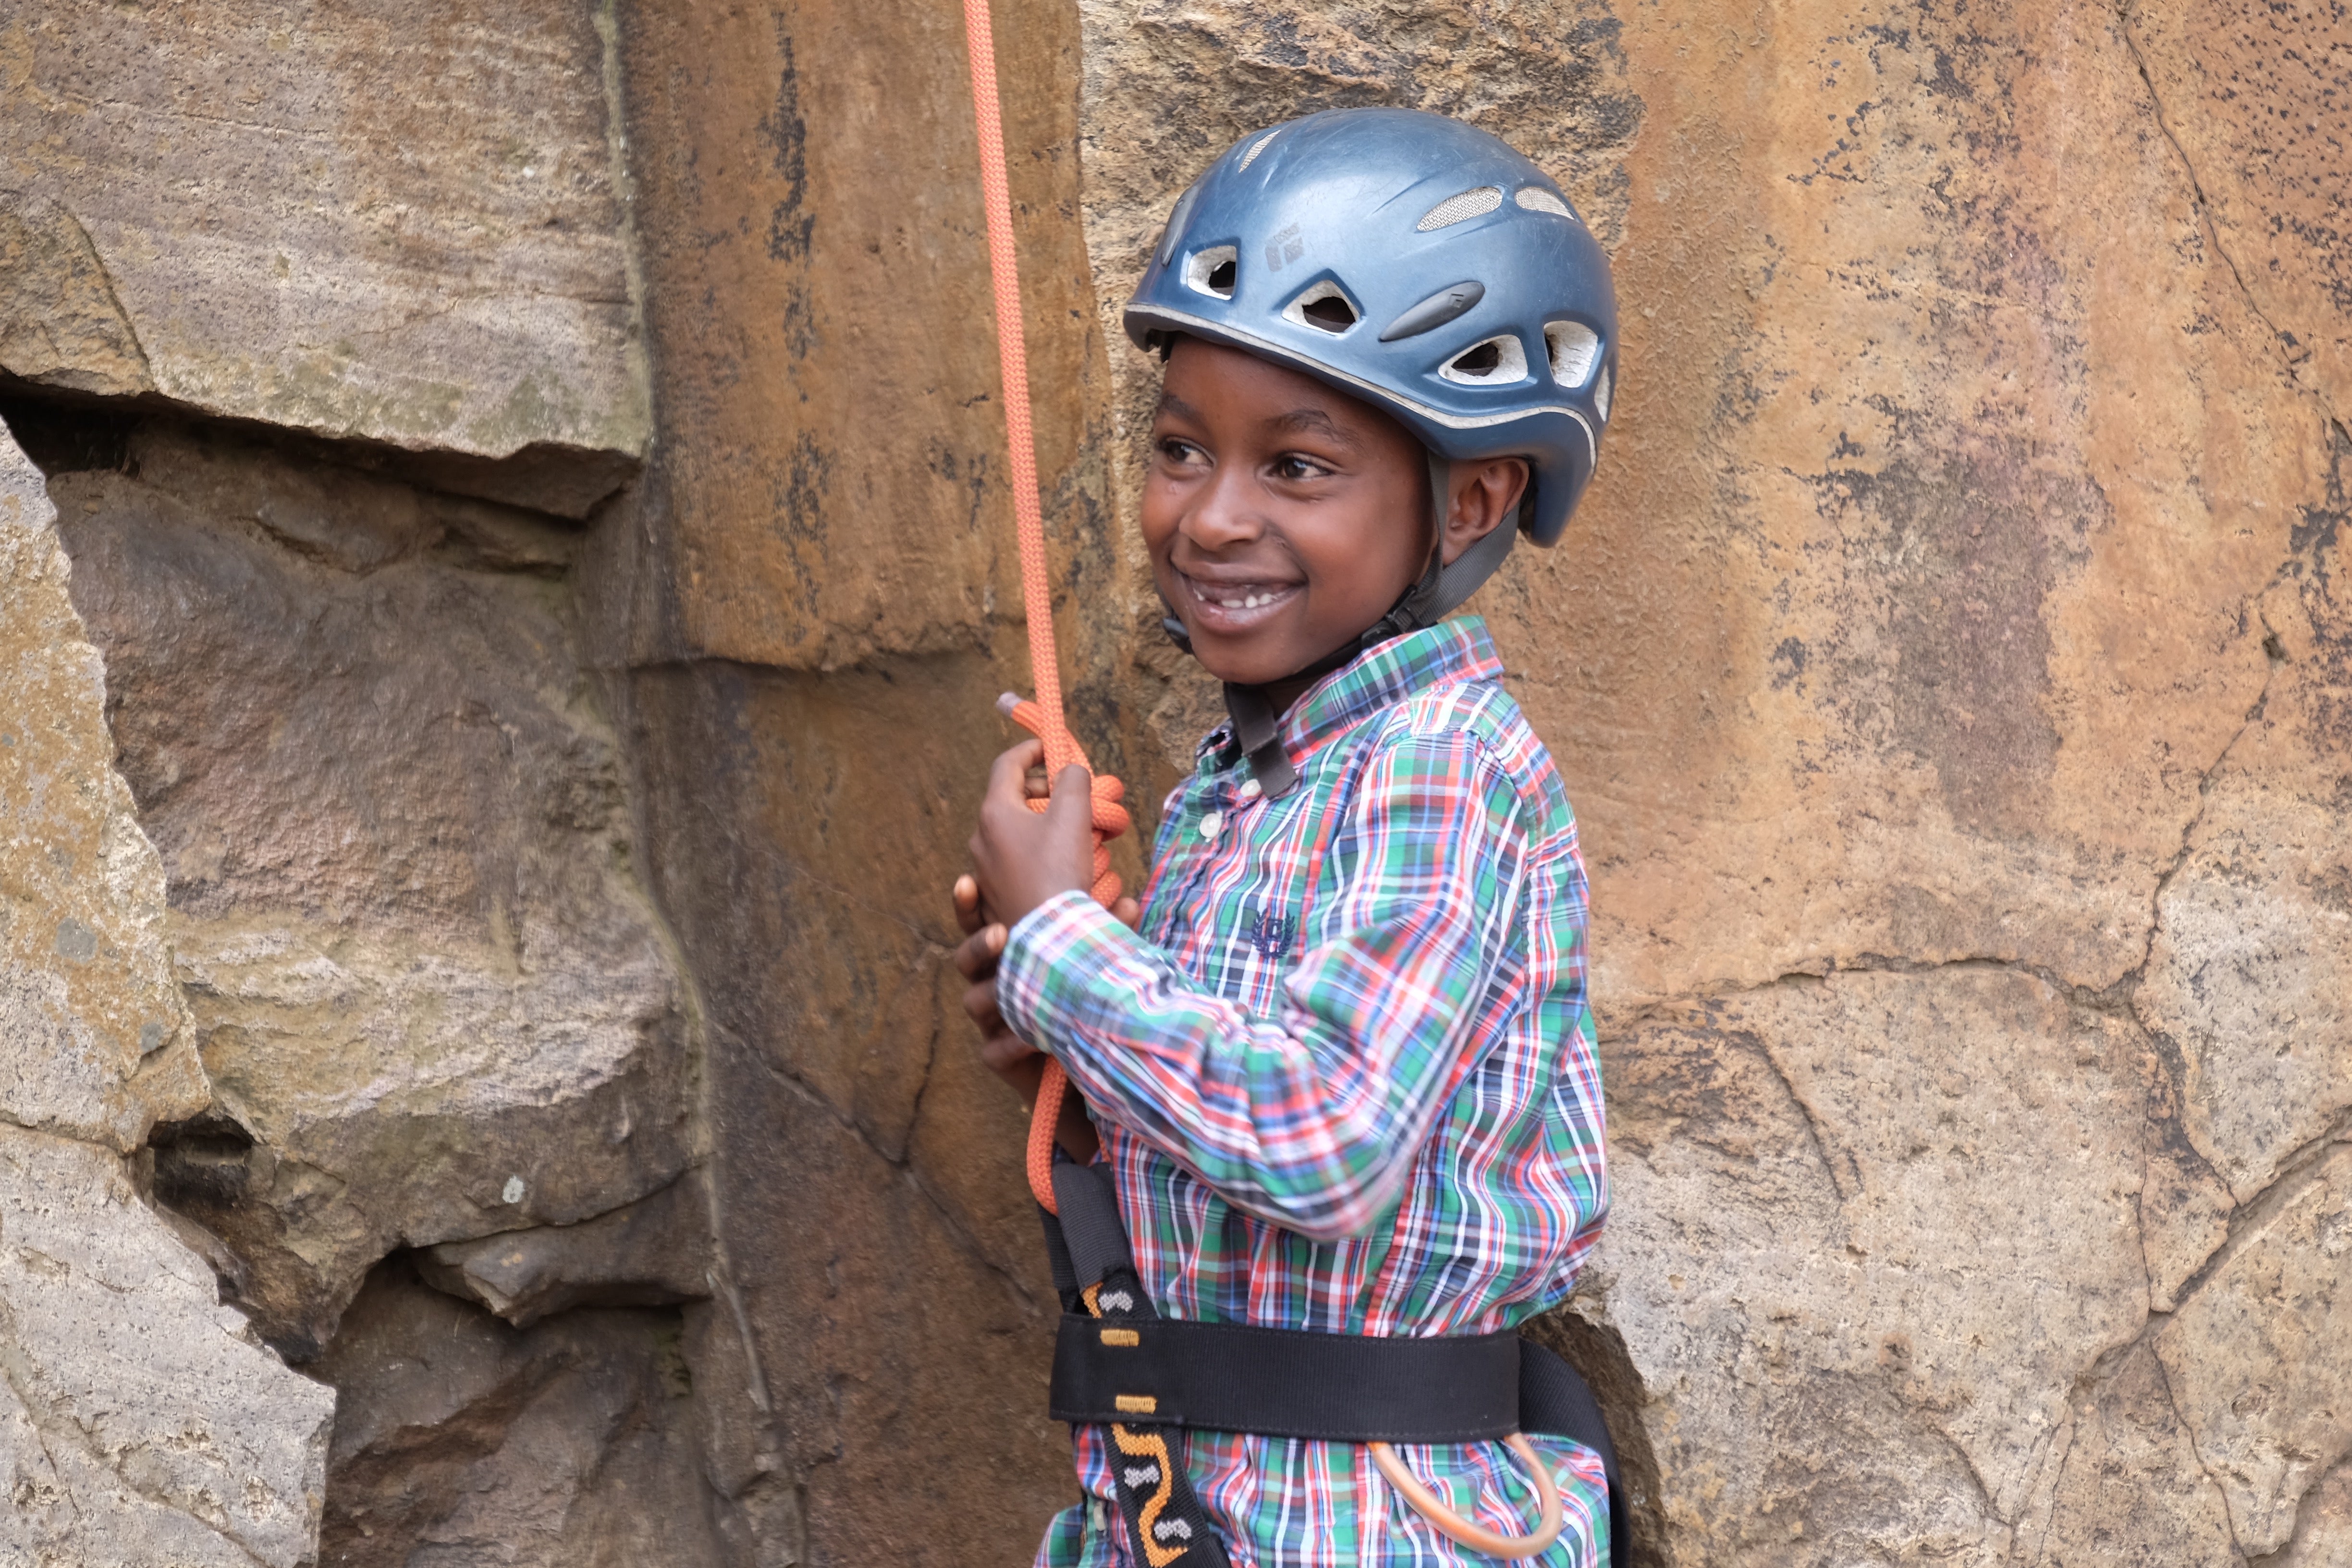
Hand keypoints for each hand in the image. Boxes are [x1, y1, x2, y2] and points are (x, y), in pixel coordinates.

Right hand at [952, 872, 1136, 1163]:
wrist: (1087, 1064)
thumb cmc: (1082, 1001)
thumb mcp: (1090, 963)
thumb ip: (1101, 935)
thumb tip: (1128, 903)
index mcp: (1006, 954)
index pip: (978, 924)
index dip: (968, 905)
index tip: (968, 880)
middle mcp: (992, 983)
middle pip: (965, 959)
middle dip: (978, 944)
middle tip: (1001, 933)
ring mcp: (991, 1021)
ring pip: (972, 1002)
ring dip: (993, 992)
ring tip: (1015, 986)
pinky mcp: (998, 1057)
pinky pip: (993, 1051)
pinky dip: (1011, 1044)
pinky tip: (1032, 1039)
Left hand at [967, 739, 1097, 929]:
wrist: (1047, 940)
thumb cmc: (1058, 872)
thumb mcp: (1073, 816)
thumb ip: (1074, 781)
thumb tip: (1071, 769)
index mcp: (995, 813)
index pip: (1006, 765)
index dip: (1031, 750)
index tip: (1051, 747)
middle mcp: (981, 839)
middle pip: (1010, 799)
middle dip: (1043, 790)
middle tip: (1074, 795)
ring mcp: (984, 872)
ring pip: (1014, 832)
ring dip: (1042, 823)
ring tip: (1074, 831)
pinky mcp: (993, 898)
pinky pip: (1014, 862)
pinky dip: (1035, 851)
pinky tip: (1058, 863)